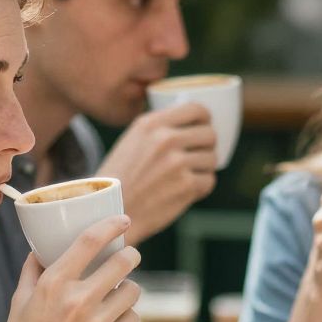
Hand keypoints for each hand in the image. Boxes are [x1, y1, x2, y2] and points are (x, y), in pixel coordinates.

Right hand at [0, 218, 139, 321]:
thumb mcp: (19, 303)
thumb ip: (32, 272)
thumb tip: (40, 248)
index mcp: (53, 284)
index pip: (90, 241)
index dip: (112, 225)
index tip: (124, 220)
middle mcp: (78, 301)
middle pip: (123, 262)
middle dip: (130, 255)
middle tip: (129, 256)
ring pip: (133, 290)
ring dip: (129, 287)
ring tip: (120, 291)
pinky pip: (132, 318)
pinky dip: (127, 315)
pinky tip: (117, 317)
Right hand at [99, 104, 218, 240]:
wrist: (109, 212)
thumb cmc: (121, 178)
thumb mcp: (132, 141)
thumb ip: (160, 129)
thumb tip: (196, 122)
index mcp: (151, 124)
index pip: (196, 109)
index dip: (205, 119)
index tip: (203, 127)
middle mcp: (165, 139)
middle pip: (210, 135)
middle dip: (206, 147)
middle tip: (196, 157)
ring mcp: (177, 163)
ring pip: (212, 159)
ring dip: (203, 169)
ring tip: (185, 176)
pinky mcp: (186, 186)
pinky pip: (209, 181)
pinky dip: (200, 187)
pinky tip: (183, 191)